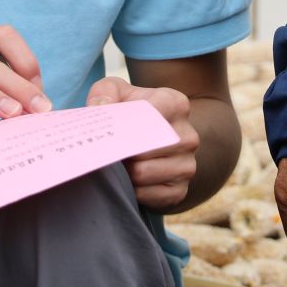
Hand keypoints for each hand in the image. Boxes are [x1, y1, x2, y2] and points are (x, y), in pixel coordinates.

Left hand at [87, 76, 196, 209]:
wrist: (151, 143)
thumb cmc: (130, 114)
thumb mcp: (117, 93)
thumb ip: (105, 91)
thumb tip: (99, 108)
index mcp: (176, 104)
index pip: (149, 113)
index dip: (124, 124)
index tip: (108, 130)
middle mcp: (187, 135)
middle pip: (142, 147)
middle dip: (119, 150)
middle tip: (103, 150)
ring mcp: (187, 165)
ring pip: (141, 173)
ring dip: (122, 172)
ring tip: (115, 164)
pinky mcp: (180, 191)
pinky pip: (147, 195)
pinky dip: (131, 190)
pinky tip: (127, 181)